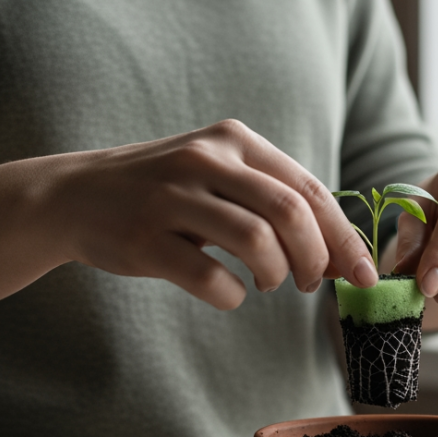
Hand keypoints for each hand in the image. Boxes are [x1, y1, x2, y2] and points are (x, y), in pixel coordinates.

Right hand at [44, 120, 377, 309]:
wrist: (74, 196)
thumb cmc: (167, 194)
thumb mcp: (219, 175)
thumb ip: (276, 203)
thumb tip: (343, 255)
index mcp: (234, 141)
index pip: (309, 189)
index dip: (344, 237)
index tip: (363, 274)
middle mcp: (205, 160)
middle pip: (290, 212)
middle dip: (317, 258)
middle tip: (314, 284)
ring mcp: (171, 198)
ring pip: (256, 242)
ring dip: (276, 275)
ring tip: (269, 283)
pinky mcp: (145, 239)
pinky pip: (210, 278)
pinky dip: (232, 295)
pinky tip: (229, 292)